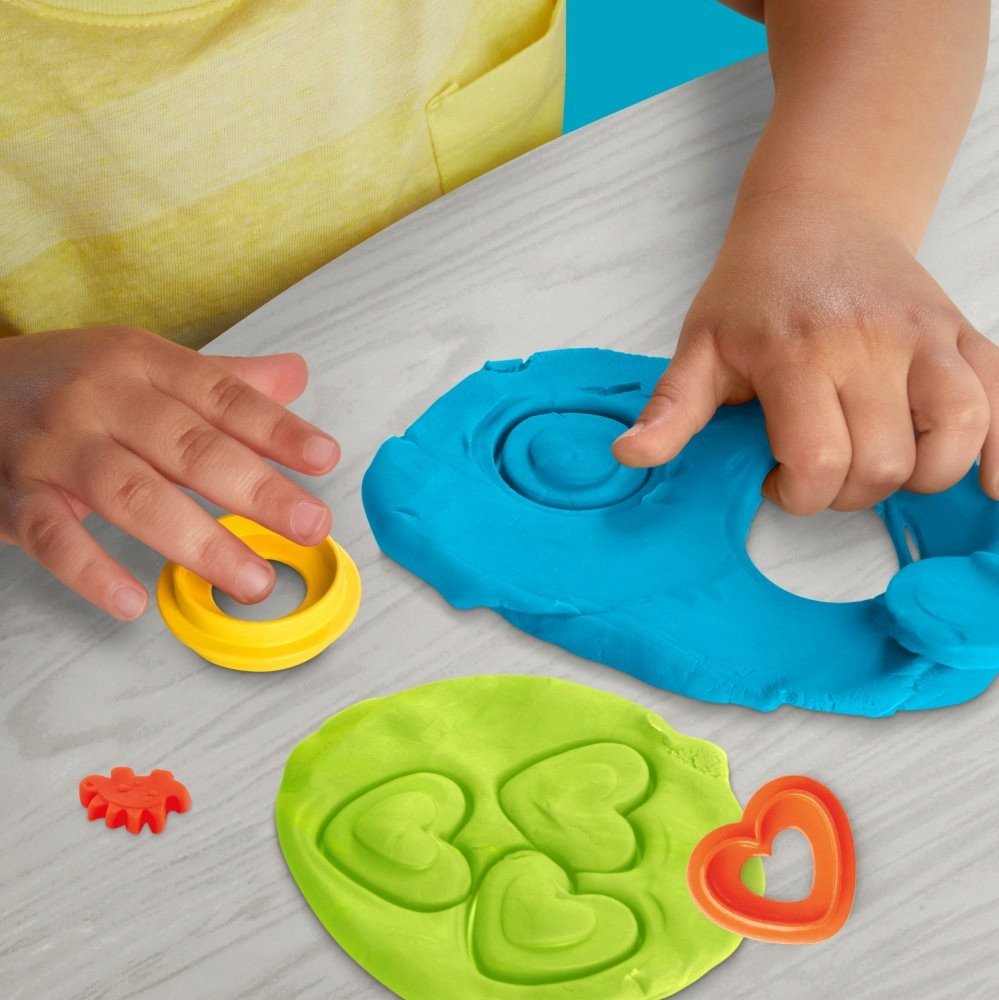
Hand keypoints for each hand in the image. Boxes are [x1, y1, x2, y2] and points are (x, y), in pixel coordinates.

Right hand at [0, 327, 339, 618]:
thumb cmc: (72, 383)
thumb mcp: (145, 366)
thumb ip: (222, 379)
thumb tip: (295, 375)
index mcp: (143, 364)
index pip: (223, 396)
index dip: (277, 429)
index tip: (326, 459)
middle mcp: (103, 400)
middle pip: (189, 446)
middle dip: (257, 490)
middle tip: (310, 526)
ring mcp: (56, 447)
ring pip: (133, 494)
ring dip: (198, 542)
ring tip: (253, 580)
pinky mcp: (16, 495)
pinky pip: (53, 536)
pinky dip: (91, 570)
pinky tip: (131, 601)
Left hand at [613, 192, 998, 513]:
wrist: (817, 213)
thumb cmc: (754, 287)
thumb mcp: (699, 344)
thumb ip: (671, 408)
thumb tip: (629, 457)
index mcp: (797, 352)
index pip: (819, 459)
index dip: (799, 493)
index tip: (780, 479)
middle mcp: (869, 343)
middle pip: (883, 462)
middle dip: (847, 492)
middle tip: (821, 469)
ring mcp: (925, 337)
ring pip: (955, 437)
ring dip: (919, 476)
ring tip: (884, 464)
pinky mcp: (962, 333)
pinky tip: (989, 484)